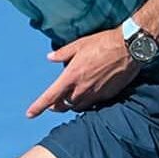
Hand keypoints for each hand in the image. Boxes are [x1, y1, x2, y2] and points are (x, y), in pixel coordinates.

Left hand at [25, 26, 140, 117]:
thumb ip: (62, 53)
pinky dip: (87, 102)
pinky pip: (93, 104)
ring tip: (69, 100)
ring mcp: (95, 93)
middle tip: (52, 104)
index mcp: (71, 76)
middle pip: (63, 105)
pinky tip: (87, 95)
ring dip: (71, 105)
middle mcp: (82, 88)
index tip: (29, 114)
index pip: (50, 96)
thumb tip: (50, 57)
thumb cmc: (104, 43)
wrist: (129, 48)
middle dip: (56, 106)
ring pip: (78, 107)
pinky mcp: (107, 95)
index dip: (38, 107)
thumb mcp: (79, 44)